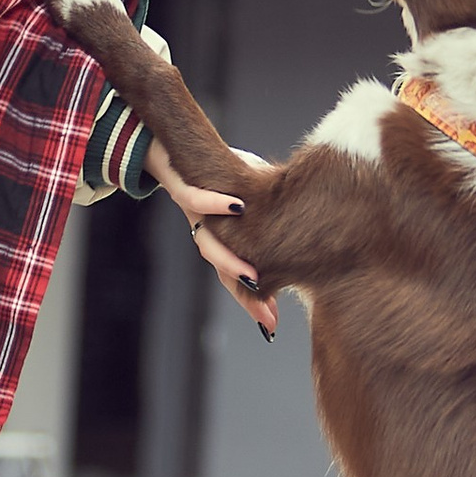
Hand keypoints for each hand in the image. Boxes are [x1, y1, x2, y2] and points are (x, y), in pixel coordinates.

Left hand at [147, 135, 277, 338]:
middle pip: (224, 272)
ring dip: (230, 261)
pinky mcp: (182, 188)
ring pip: (209, 245)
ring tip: (252, 276)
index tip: (271, 327)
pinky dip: (217, 204)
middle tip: (267, 317)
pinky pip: (197, 199)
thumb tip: (307, 232)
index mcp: (223, 240)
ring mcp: (194, 214)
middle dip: (246, 296)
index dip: (254, 302)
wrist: (168, 150)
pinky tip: (239, 206)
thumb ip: (270, 214)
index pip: (239, 277)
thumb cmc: (218, 172)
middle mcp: (207, 233)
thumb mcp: (251, 194)